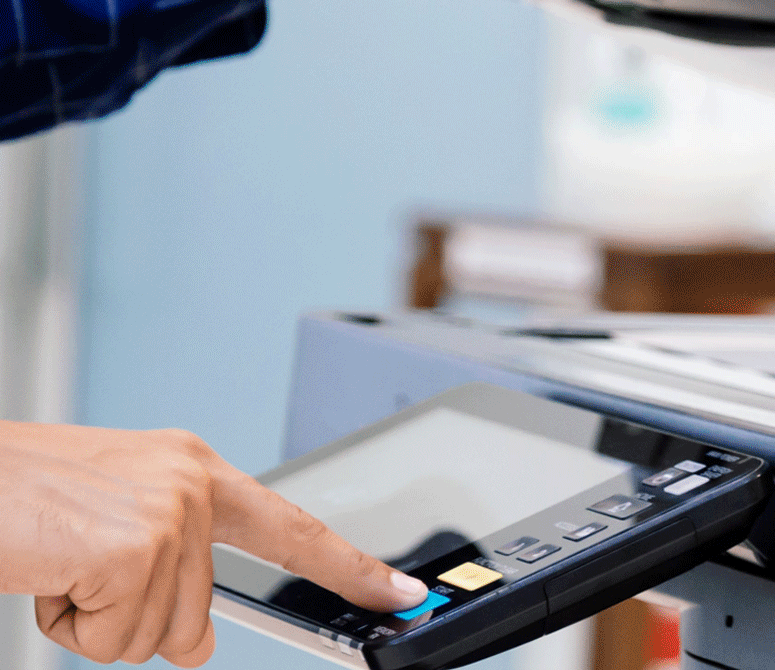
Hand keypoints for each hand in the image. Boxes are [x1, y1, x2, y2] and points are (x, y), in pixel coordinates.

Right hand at [0, 421, 427, 665]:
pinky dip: (71, 629)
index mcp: (195, 469)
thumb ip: (175, 567)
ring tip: (62, 565)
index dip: (350, 566)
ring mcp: (171, 514)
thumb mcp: (118, 520)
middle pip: (199, 619)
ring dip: (97, 622)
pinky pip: (117, 642)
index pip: (291, 527)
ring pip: (158, 639)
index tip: (399, 593)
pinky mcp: (138, 548)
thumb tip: (200, 643)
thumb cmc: (29, 497)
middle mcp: (194, 484)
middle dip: (134, 619)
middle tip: (81, 570)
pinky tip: (50, 573)